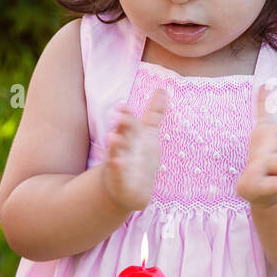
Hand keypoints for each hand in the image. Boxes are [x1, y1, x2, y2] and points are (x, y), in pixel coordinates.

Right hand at [100, 87, 168, 214]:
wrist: (127, 186)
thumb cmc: (138, 156)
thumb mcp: (148, 135)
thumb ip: (154, 114)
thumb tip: (163, 89)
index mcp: (132, 134)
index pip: (131, 121)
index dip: (127, 113)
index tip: (122, 105)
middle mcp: (124, 144)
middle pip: (123, 132)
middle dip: (122, 123)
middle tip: (121, 112)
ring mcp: (120, 160)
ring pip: (116, 150)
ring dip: (115, 144)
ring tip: (113, 137)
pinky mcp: (119, 176)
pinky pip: (117, 170)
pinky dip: (117, 166)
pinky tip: (118, 162)